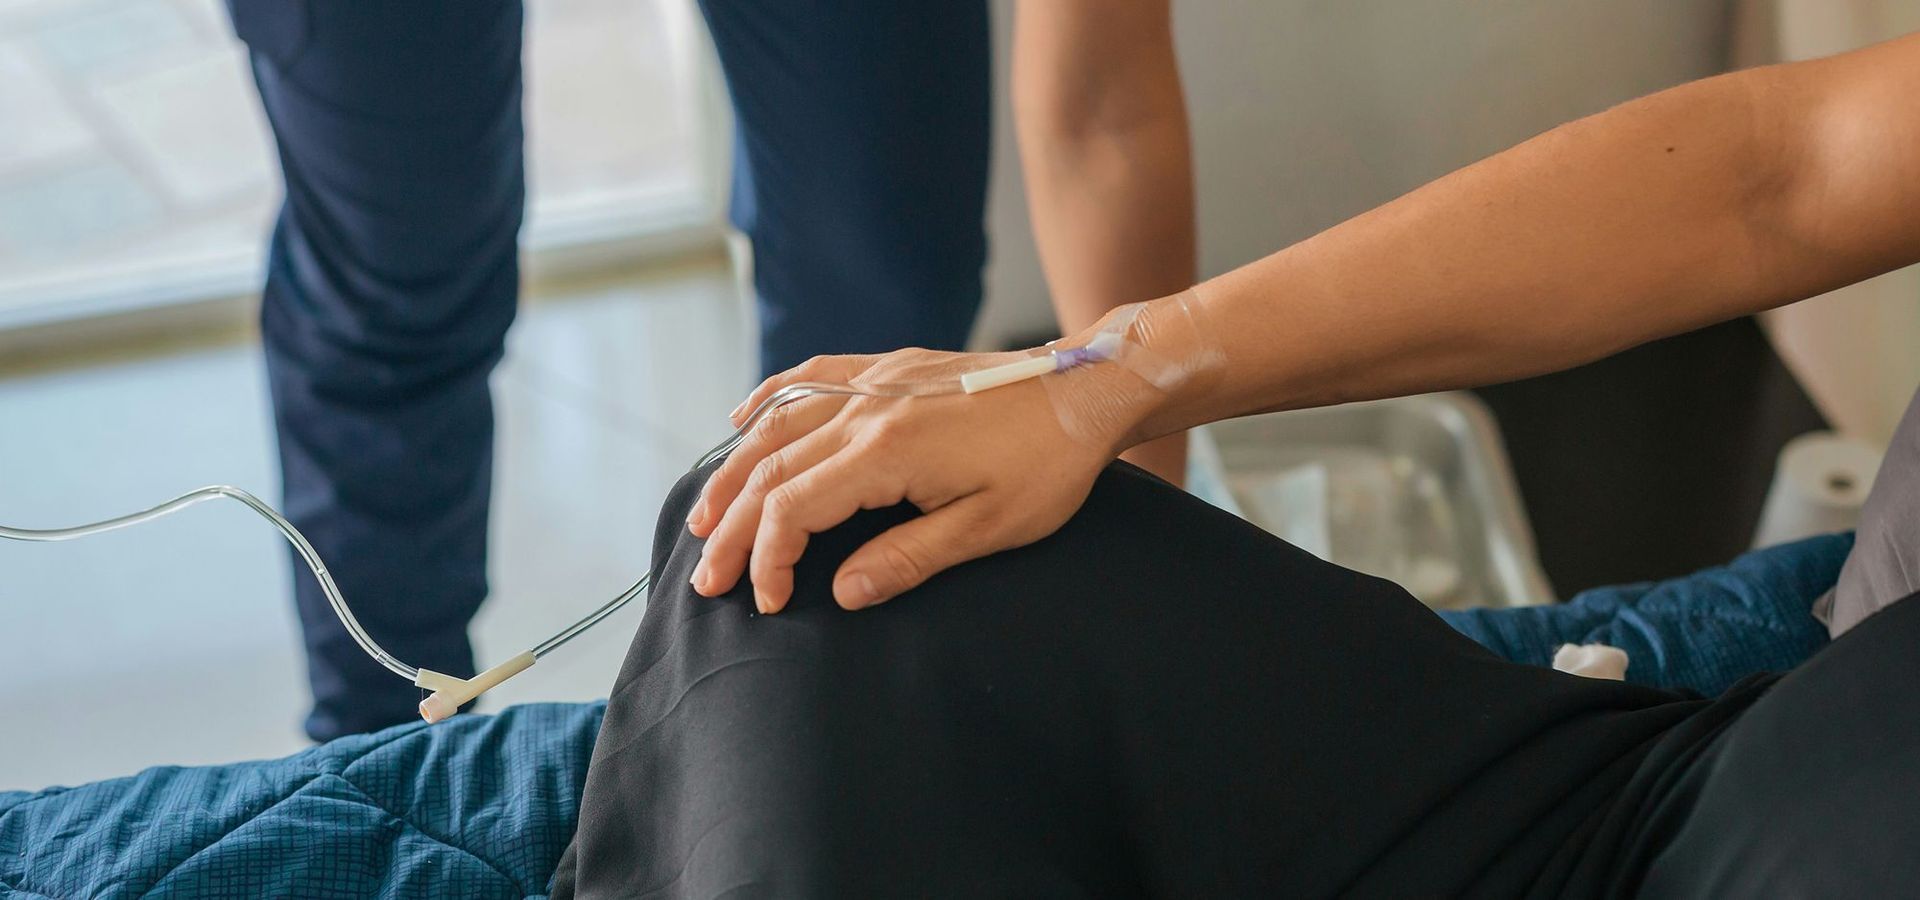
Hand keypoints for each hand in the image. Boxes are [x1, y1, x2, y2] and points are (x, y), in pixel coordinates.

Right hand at [686, 340, 1153, 612]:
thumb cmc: (1048, 464)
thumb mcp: (989, 527)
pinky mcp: (890, 368)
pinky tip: (741, 419)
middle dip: (730, 528)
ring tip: (705, 516)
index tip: (766, 602)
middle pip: (770, 470)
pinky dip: (768, 401)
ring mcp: (875, 382)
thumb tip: (842, 592)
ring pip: (777, 424)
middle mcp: (867, 409)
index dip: (767, 559)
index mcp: (888, 452)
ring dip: (733, 472)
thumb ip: (910, 558)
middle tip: (706, 577)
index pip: (793, 509)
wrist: (1086, 387)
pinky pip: (809, 377)